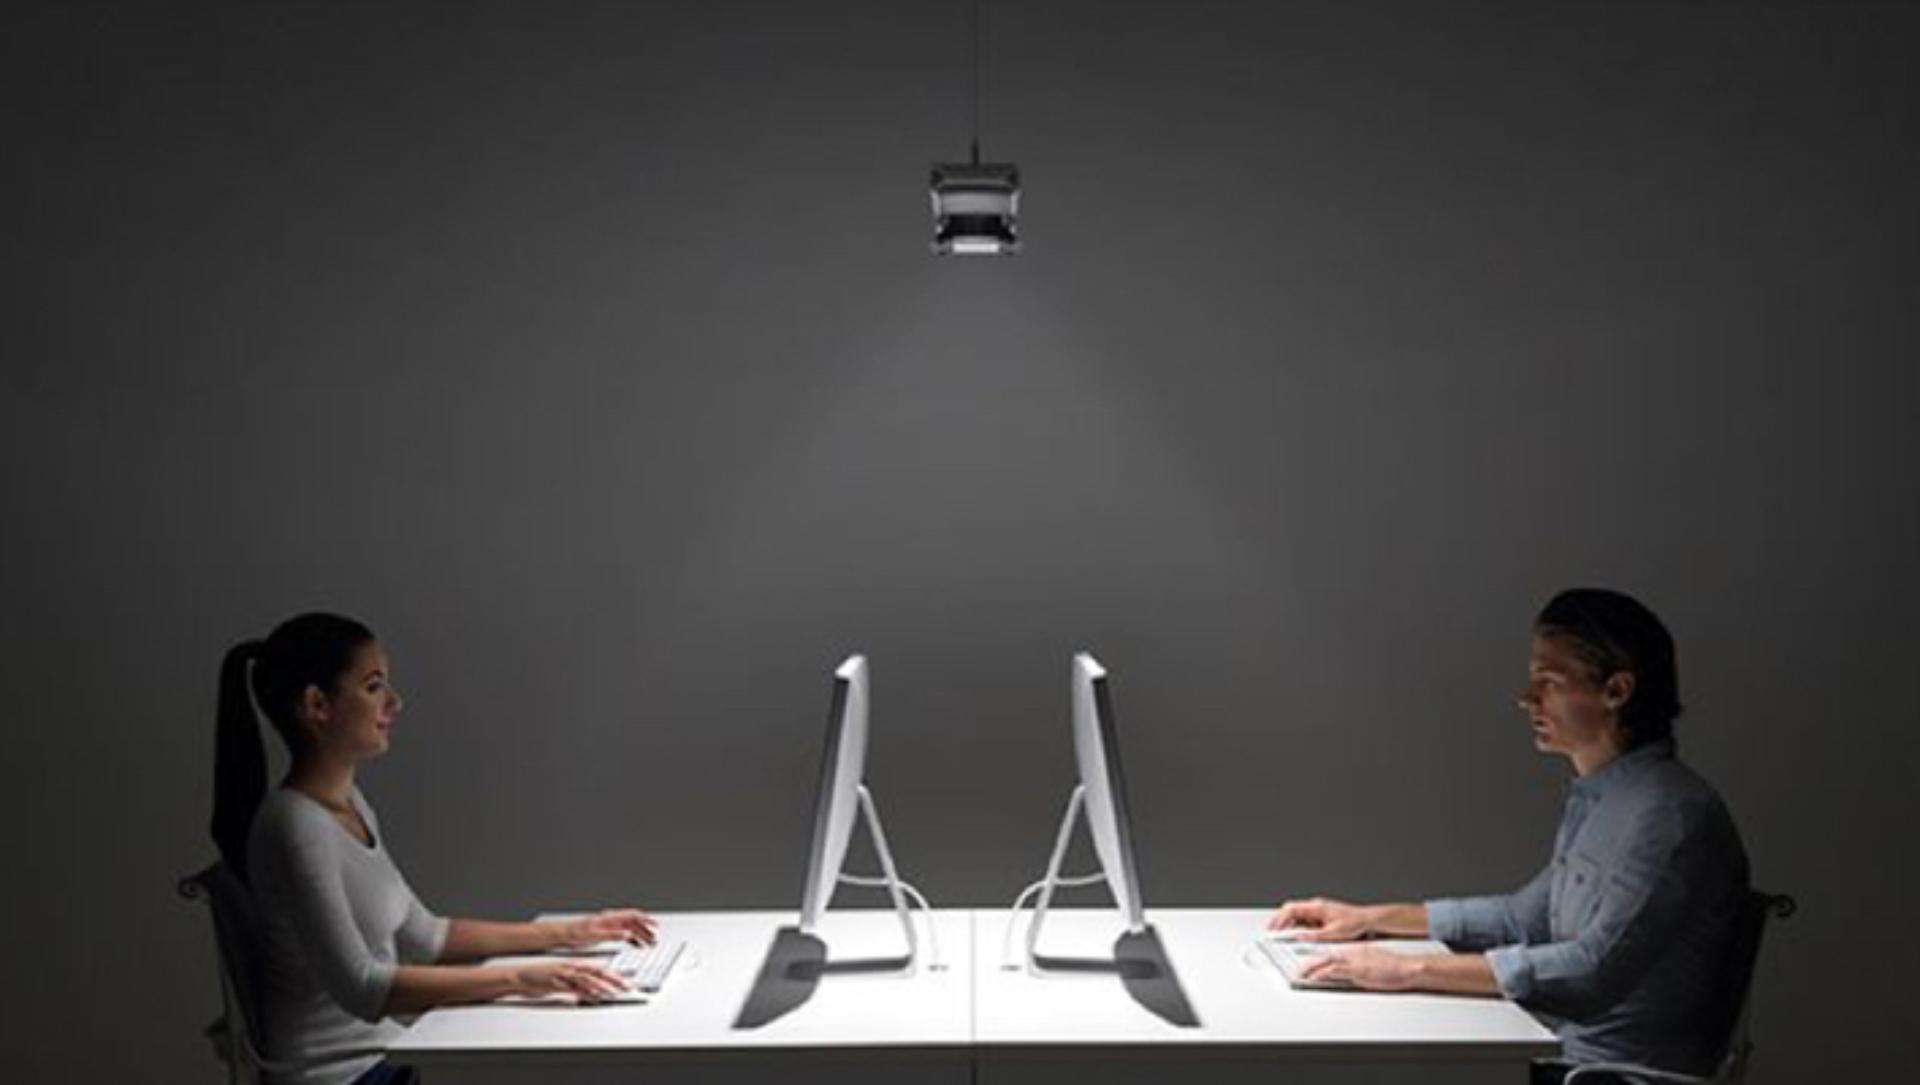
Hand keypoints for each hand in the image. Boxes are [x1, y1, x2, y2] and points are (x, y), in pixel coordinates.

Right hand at [510, 960, 630, 1002]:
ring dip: (603, 985)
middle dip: (616, 980)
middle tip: (629, 987)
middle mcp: (573, 968)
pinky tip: (593, 995)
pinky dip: (584, 991)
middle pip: (599, 972)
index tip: (628, 984)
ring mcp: (565, 974)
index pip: (601, 971)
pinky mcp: (557, 981)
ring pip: (588, 978)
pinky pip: (573, 986)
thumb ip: (578, 988)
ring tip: (615, 992)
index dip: (616, 977)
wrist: (521, 977)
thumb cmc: (542, 980)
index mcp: (577, 967)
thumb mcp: (564, 984)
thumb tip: (592, 995)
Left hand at [555, 908, 658, 948]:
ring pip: (630, 928)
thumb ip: (611, 935)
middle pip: (633, 922)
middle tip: (654, 940)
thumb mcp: (593, 936)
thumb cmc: (574, 933)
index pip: (632, 916)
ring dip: (640, 935)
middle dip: (646, 930)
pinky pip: (623, 933)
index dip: (645, 920)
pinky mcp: (605, 932)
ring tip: (648, 943)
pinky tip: (635, 945)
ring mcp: (609, 925)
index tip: (655, 926)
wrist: (562, 934)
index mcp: (609, 918)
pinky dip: (632, 938)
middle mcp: (610, 920)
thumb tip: (627, 934)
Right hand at [1266, 897, 1372, 940]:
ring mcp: (1318, 910)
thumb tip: (1298, 937)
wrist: (1367, 919)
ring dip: (1289, 924)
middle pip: (1290, 910)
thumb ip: (1314, 936)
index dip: (1279, 919)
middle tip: (1273, 932)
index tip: (1272, 929)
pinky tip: (1298, 935)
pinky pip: (1305, 919)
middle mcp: (1315, 906)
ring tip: (1282, 936)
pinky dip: (1298, 926)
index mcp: (1316, 907)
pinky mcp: (1321, 915)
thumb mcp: (1333, 933)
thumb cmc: (1354, 923)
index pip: (1291, 909)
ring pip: (1297, 915)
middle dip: (1280, 921)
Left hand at [1297, 944, 1423, 990]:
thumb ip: (1360, 968)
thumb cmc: (1395, 968)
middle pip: (1324, 955)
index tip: (1308, 962)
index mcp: (1356, 951)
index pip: (1333, 953)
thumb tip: (1351, 975)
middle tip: (1298, 969)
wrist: (1407, 967)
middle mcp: (1352, 953)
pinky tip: (1313, 977)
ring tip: (1299, 974)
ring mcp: (1353, 961)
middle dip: (1309, 962)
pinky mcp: (1356, 970)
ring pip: (1325, 962)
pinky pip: (1333, 971)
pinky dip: (1321, 974)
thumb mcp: (1374, 965)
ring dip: (1310, 968)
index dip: (1318, 958)